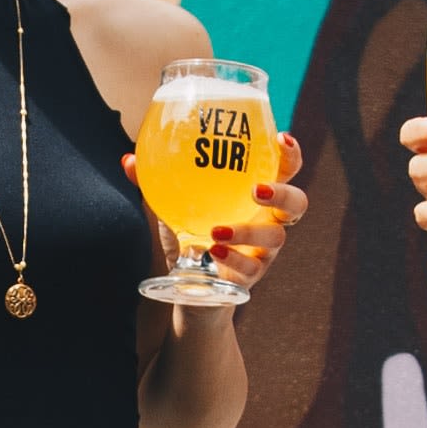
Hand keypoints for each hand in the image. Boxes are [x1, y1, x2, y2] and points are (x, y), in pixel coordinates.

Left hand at [116, 132, 309, 293]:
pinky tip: (213, 252)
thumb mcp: (171, 208)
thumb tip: (129, 159)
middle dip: (284, 193)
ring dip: (249, 232)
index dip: (291, 155)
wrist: (190, 289)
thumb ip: (155, 184)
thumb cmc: (188, 237)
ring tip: (217, 230)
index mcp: (254, 197)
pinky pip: (251, 269)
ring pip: (275, 239)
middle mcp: (268, 222)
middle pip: (297, 204)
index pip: (285, 171)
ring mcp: (264, 252)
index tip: (281, 138)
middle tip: (257, 189)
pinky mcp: (251, 278)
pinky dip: (234, 259)